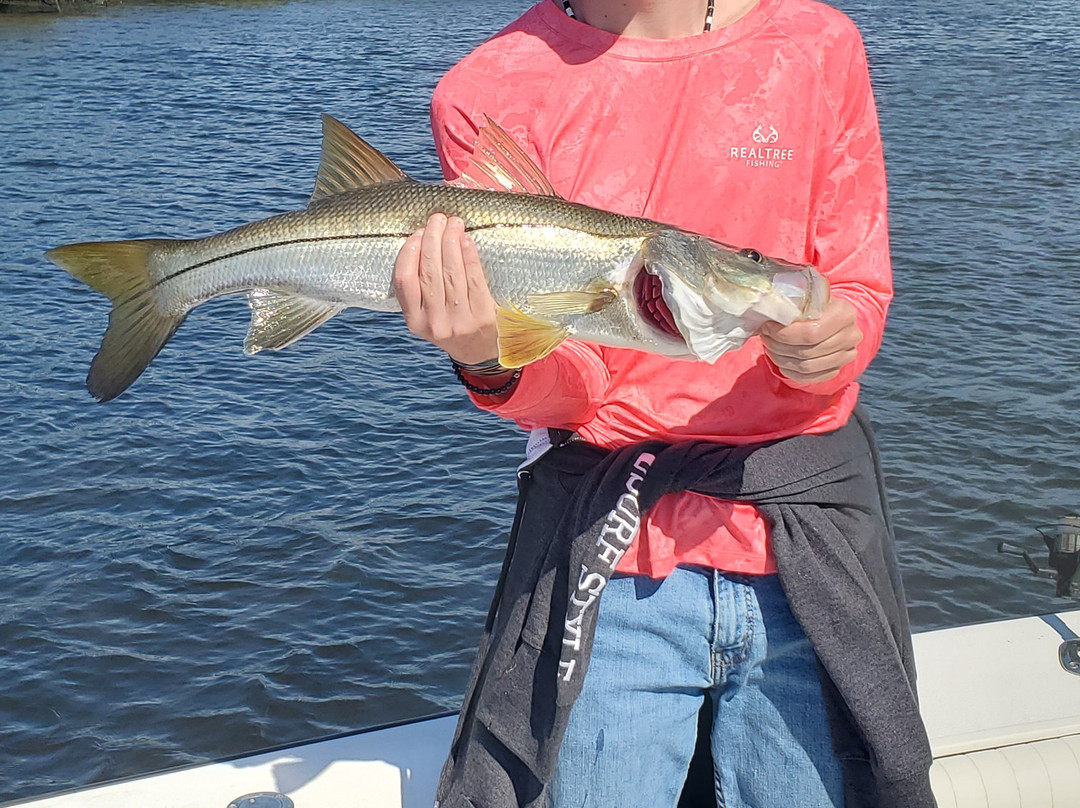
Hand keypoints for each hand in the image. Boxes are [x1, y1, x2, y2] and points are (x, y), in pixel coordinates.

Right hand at [392, 213, 500, 364]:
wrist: (480, 352)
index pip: (404, 281)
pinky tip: (467, 240)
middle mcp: (435, 323)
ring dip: (451, 243)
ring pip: (451, 274)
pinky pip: (474, 279)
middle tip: (437, 219)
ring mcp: (459, 321)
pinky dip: (469, 256)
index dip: (409, 253)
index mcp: (415, 321)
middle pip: (429, 273)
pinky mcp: (482, 316)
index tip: (416, 233)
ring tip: (453, 224)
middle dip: (432, 240)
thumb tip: (421, 242)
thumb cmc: (451, 324)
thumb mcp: (428, 315)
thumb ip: (421, 288)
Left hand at [758, 296, 861, 383]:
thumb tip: (767, 314)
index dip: (784, 334)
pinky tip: (781, 361)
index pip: (811, 333)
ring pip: (807, 367)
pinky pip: (810, 377)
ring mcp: (847, 355)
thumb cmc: (814, 304)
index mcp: (844, 313)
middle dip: (779, 346)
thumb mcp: (806, 297)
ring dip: (782, 359)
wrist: (831, 314)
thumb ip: (792, 304)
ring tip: (770, 347)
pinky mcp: (838, 368)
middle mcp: (851, 335)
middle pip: (807, 352)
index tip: (767, 328)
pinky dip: (791, 371)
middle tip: (766, 338)